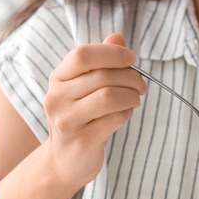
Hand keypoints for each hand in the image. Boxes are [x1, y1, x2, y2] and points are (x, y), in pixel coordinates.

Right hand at [42, 33, 145, 190]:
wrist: (65, 161)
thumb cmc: (80, 118)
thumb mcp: (85, 87)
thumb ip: (100, 61)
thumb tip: (118, 37)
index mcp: (58, 79)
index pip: (83, 54)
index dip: (112, 53)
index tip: (131, 59)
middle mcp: (57, 98)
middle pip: (102, 76)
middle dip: (131, 77)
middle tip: (141, 85)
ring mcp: (67, 120)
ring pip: (109, 96)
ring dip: (131, 96)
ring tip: (135, 100)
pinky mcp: (82, 140)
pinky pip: (114, 119)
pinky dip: (127, 113)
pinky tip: (125, 114)